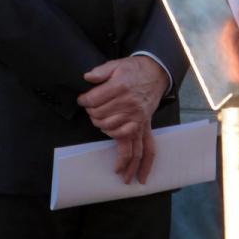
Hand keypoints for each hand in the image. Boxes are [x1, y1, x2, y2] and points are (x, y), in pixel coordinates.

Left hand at [78, 55, 168, 180]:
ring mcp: (138, 119)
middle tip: (92, 112)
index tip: (83, 99)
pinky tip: (127, 174)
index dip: (84, 100)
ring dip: (105, 132)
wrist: (156, 72)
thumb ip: (100, 71)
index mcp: (121, 88)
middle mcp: (130, 106)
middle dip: (92, 116)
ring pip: (116, 135)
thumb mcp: (116, 64)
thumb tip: (87, 78)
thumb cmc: (134, 69)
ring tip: (95, 120)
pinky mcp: (144, 126)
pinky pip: (144, 148)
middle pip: (101, 119)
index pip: (93, 101)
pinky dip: (135, 162)